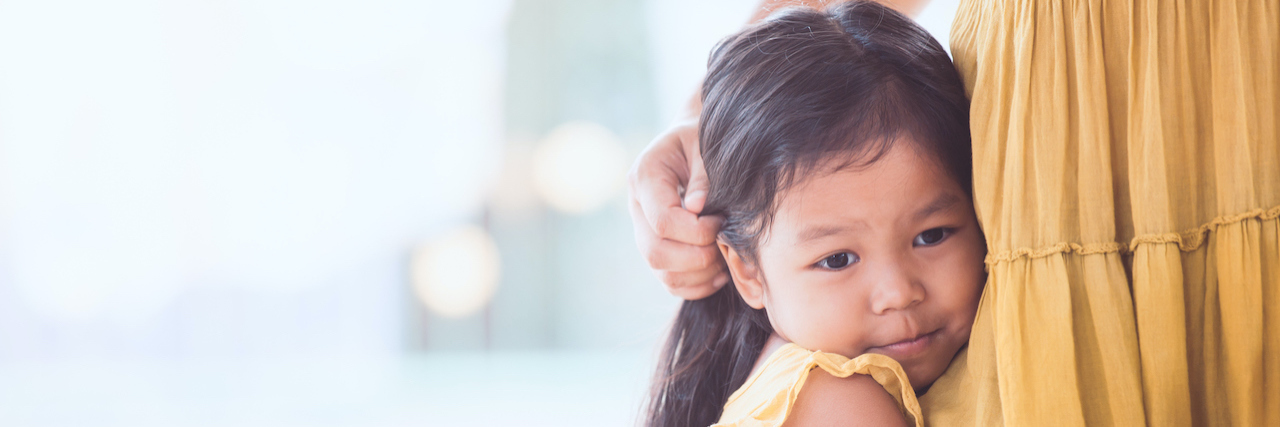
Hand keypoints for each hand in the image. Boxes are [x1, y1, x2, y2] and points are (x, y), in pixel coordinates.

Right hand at [628, 119, 728, 299]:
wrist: (689, 142)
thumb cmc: (700, 140)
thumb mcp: (705, 146)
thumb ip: (703, 177)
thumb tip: (699, 209)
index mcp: (644, 177)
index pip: (663, 221)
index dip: (697, 231)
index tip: (721, 220)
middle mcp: (636, 207)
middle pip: (656, 253)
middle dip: (698, 257)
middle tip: (724, 243)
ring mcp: (642, 230)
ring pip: (661, 272)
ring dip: (698, 274)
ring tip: (724, 258)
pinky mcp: (655, 246)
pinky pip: (669, 280)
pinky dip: (696, 285)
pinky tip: (719, 272)